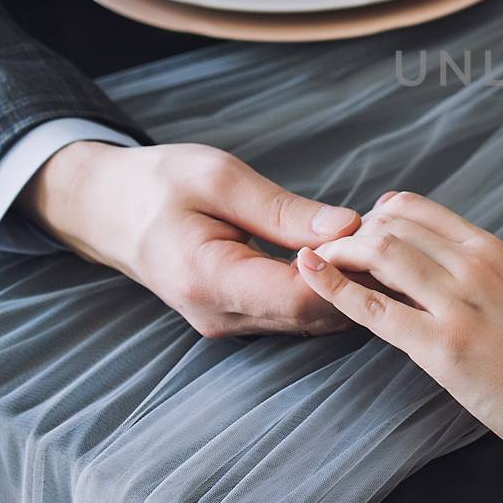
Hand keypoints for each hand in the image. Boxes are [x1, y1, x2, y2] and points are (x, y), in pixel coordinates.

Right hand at [21, 141, 360, 337]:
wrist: (105, 208)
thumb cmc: (157, 184)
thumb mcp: (219, 179)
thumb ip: (284, 210)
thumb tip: (348, 227)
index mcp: (209, 280)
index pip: (302, 295)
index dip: (350, 271)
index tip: (383, 236)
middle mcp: (221, 316)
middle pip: (313, 315)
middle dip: (359, 280)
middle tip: (396, 239)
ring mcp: (229, 323)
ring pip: (310, 320)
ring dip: (347, 287)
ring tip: (379, 243)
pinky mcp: (238, 317)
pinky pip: (295, 313)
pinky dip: (327, 289)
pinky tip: (349, 256)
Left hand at [295, 191, 502, 469]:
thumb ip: (485, 275)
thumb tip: (441, 262)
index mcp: (494, 251)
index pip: (417, 210)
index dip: (377, 218)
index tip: (359, 237)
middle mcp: (475, 266)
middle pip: (391, 225)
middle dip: (350, 234)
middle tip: (329, 255)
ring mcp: (459, 305)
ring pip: (380, 253)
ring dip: (338, 252)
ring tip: (316, 262)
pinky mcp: (443, 348)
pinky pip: (376, 308)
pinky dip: (334, 287)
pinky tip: (310, 276)